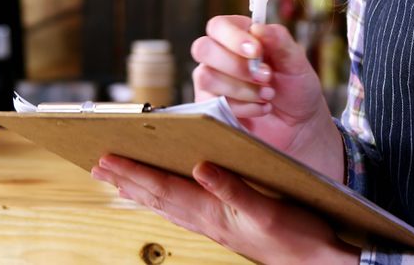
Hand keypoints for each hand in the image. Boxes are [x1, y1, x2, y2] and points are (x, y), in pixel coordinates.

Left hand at [91, 155, 359, 264]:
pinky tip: (160, 198)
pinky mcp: (224, 227)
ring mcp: (214, 225)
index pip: (163, 188)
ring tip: (117, 180)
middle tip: (97, 165)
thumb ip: (232, 189)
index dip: (134, 172)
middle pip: (157, 196)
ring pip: (167, 205)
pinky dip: (164, 201)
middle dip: (126, 179)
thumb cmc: (295, 235)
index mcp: (213, 212)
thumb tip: (201, 167)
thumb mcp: (266, 209)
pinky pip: (183, 211)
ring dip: (140, 190)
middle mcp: (207, 220)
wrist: (316, 261)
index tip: (107, 159)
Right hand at [191, 16, 342, 180]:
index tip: (257, 51)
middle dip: (236, 65)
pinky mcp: (212, 107)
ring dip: (243, 88)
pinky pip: (213, 103)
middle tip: (266, 76)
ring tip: (269, 94)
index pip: (218, 26)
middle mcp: (220, 56)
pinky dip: (244, 107)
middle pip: (203, 48)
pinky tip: (262, 108)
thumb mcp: (296, 62)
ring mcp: (212, 82)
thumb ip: (279, 41)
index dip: (233, 37)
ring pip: (206, 77)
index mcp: (239, 36)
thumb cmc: (296, 88)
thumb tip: (258, 27)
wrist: (299, 125)